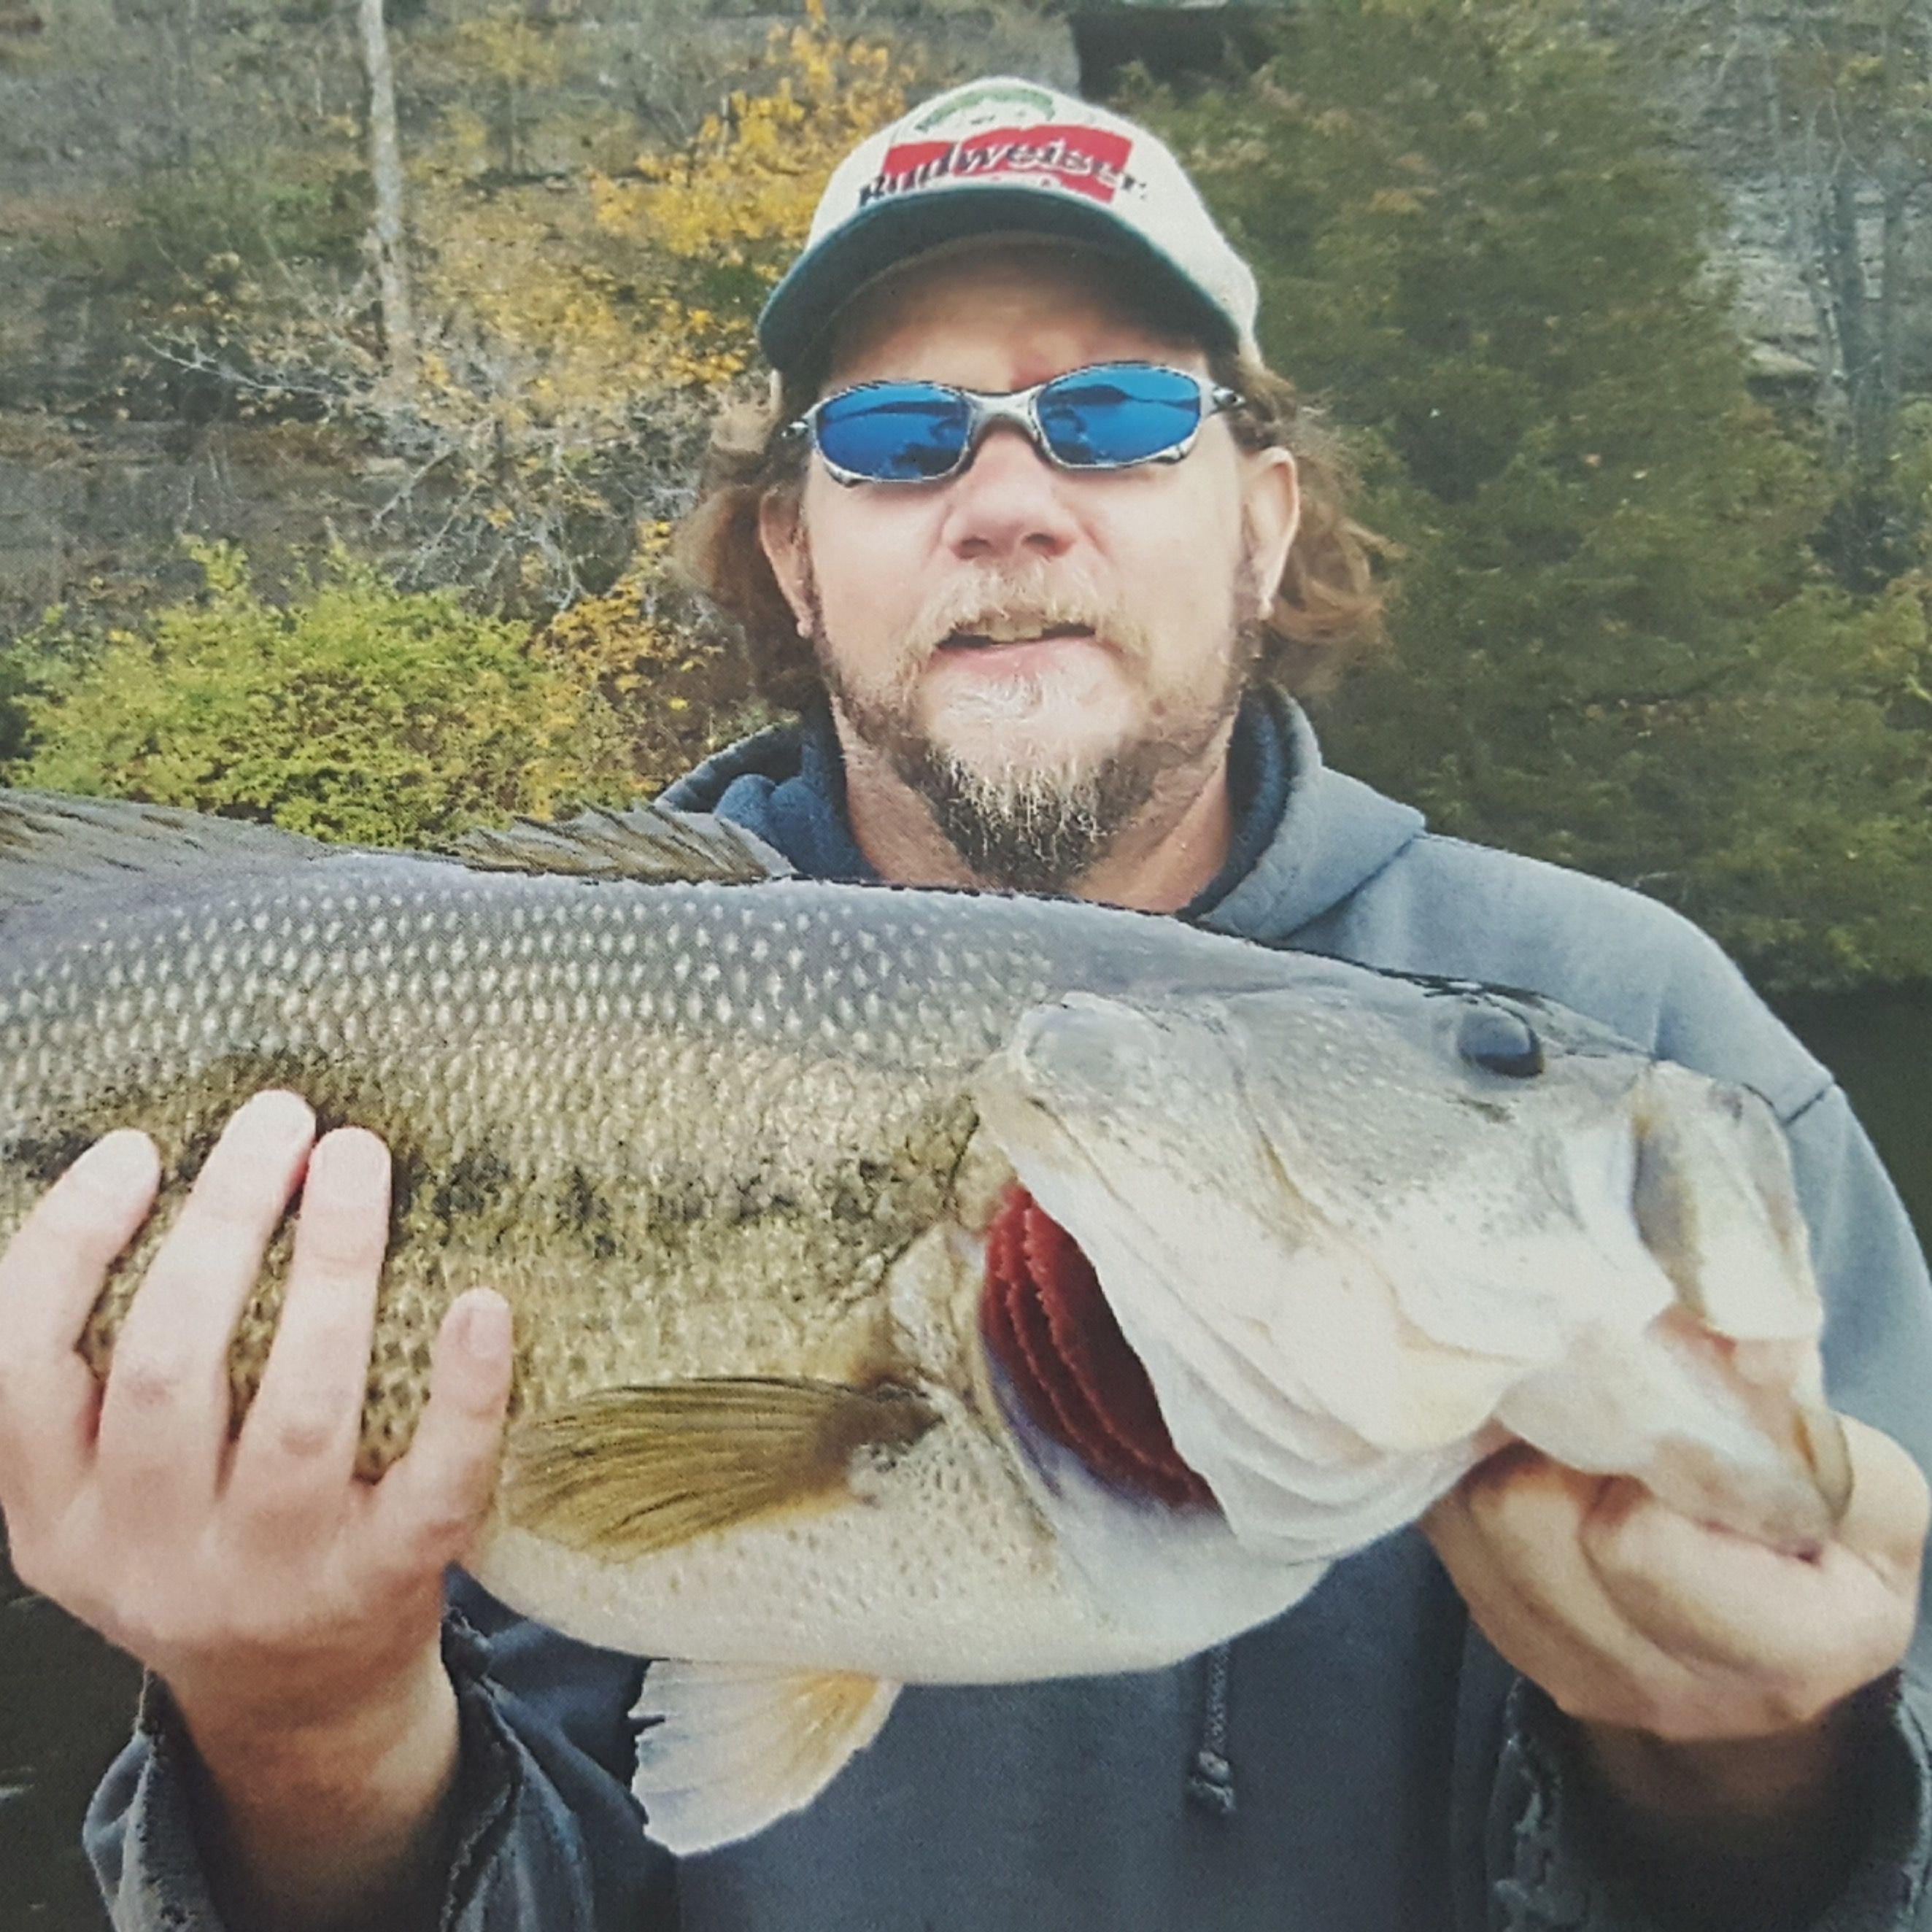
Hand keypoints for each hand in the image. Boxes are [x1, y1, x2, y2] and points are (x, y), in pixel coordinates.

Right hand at [0, 1090, 514, 1925]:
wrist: (300, 1702)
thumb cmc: (214, 1539)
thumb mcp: (117, 1486)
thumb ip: (113, 1374)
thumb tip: (181, 1180)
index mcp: (56, 1516)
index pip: (24, 1369)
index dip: (69, 1247)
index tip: (137, 1148)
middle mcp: (147, 1553)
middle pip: (169, 1368)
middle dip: (224, 1224)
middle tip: (283, 1118)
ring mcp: (270, 1578)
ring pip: (299, 1411)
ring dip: (334, 1269)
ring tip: (358, 1161)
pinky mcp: (384, 1589)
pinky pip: (433, 1485)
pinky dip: (463, 1393)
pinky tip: (482, 1304)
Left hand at [1424, 1417, 1927, 1852]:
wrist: (1773, 1652)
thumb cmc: (1826, 1552)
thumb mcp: (1864, 1492)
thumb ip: (1801, 1429)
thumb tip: (1734, 1346)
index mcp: (1782, 1655)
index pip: (1634, 1538)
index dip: (1630, 1446)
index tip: (1654, 1399)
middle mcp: (1666, 1688)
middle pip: (1527, 1518)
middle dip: (1547, 1433)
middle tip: (1582, 1384)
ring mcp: (1573, 1674)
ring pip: (1472, 1520)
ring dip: (1500, 1445)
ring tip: (1553, 1407)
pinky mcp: (1508, 1641)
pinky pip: (1446, 1532)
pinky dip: (1470, 1471)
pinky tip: (1518, 1444)